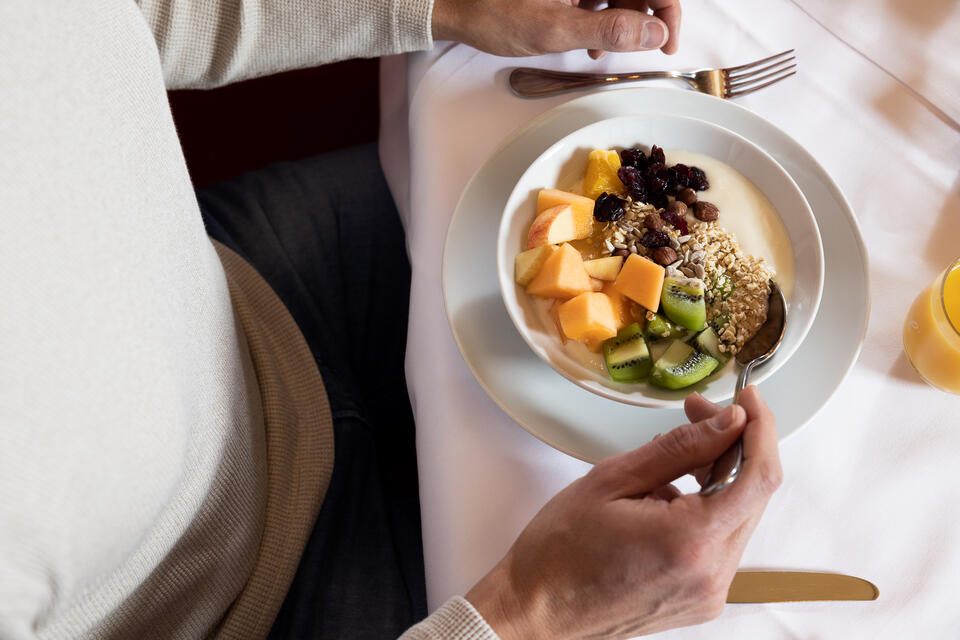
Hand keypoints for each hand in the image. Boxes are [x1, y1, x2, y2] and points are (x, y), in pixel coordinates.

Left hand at [432, 0, 681, 58]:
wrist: (453, 4)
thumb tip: (654, 31)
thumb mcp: (556, 28)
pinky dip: (600, 13)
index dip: (667, 11)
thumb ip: (610, 28)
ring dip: (621, 18)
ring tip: (602, 50)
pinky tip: (588, 38)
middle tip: (640, 50)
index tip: (666, 42)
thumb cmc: (494, 13)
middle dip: (643, 16)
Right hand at [465, 387, 781, 638]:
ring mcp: (708, 591)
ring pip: (738, 516)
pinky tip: (668, 492)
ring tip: (674, 455)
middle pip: (753, 494)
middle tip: (699, 412)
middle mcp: (710, 574)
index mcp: (690, 542)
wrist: (536, 610)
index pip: (758, 477)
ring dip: (719, 475)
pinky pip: (720, 541)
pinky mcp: (700, 598)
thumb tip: (727, 422)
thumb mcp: (612, 481)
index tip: (748, 398)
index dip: (760, 429)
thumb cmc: (560, 552)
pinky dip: (705, 507)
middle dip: (733, 445)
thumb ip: (679, 449)